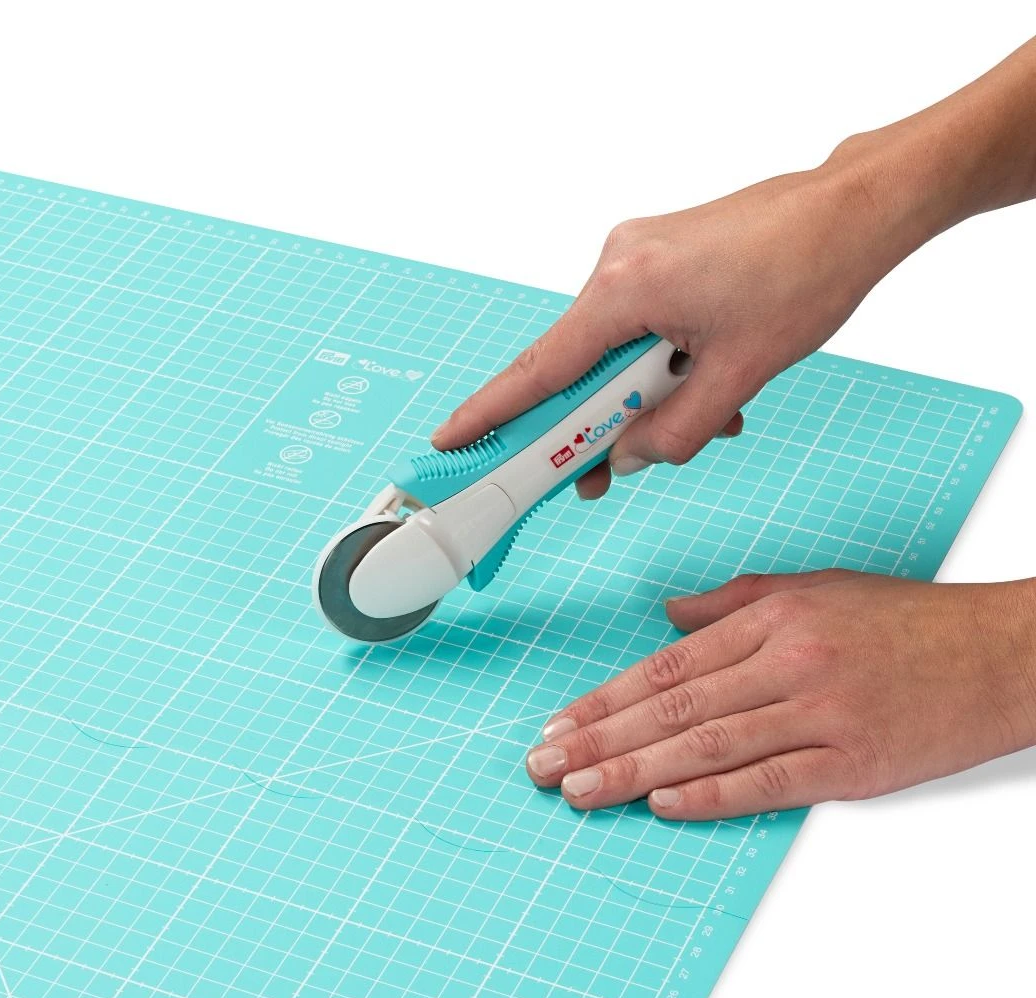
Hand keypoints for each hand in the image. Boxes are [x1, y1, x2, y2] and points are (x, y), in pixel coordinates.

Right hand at [432, 160, 903, 499]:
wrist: (855, 209)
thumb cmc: (807, 271)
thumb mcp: (740, 375)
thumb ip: (676, 431)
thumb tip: (630, 457)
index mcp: (625, 288)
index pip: (540, 369)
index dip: (492, 413)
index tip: (452, 440)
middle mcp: (618, 263)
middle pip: (575, 366)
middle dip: (593, 425)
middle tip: (595, 478)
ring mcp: (637, 255)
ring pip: (613, 351)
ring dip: (645, 396)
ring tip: (706, 415)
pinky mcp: (659, 256)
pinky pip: (638, 326)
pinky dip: (662, 365)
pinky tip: (709, 382)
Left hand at [525, 571, 1035, 819]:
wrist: (1002, 655)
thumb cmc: (909, 622)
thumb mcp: (815, 588)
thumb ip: (733, 603)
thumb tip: (668, 614)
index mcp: (772, 621)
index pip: (666, 666)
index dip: (604, 698)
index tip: (559, 722)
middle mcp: (787, 663)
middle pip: (672, 709)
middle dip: (597, 740)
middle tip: (543, 765)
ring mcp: (821, 713)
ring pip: (708, 747)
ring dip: (633, 773)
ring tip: (579, 791)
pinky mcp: (854, 761)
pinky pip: (770, 782)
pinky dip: (711, 796)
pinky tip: (663, 806)